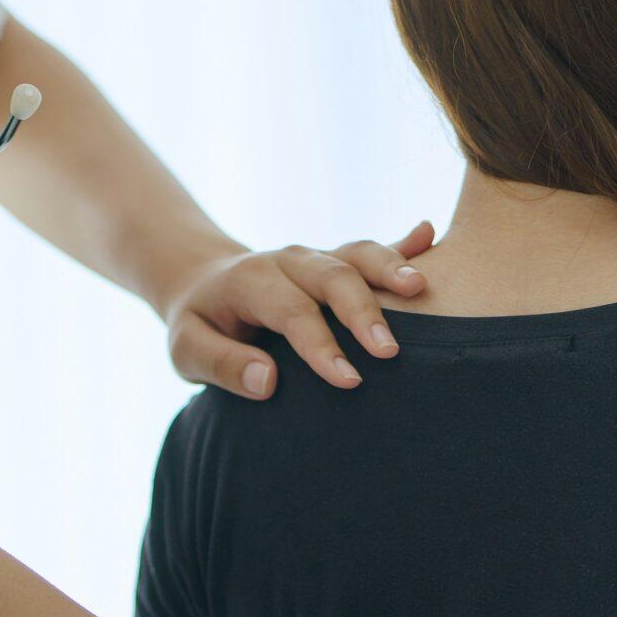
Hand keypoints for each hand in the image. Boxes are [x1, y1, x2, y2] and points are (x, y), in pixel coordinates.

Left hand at [160, 222, 437, 397]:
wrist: (203, 283)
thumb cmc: (199, 325)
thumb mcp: (187, 350)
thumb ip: (221, 365)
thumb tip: (268, 381)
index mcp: (251, 281)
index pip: (291, 311)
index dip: (320, 345)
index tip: (349, 380)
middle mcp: (288, 260)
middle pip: (331, 277)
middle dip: (363, 311)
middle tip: (390, 351)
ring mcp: (316, 257)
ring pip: (357, 254)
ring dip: (391, 268)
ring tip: (422, 287)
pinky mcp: (336, 260)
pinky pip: (371, 247)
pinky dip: (402, 242)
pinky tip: (430, 234)